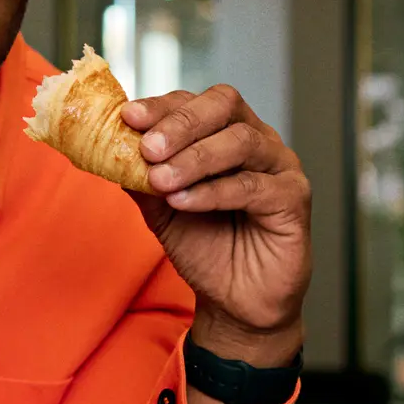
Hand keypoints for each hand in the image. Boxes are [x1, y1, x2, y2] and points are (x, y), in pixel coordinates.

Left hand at [123, 85, 310, 363]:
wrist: (234, 301)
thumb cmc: (204, 247)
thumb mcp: (160, 209)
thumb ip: (141, 177)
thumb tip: (110, 148)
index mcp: (224, 132)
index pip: (194, 102)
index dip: (161, 106)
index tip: (128, 117)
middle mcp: (256, 139)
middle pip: (224, 107)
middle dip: (180, 124)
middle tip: (148, 147)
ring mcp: (279, 165)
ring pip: (240, 142)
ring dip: (194, 159)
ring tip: (161, 180)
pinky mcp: (294, 197)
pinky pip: (253, 186)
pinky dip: (213, 191)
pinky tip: (183, 201)